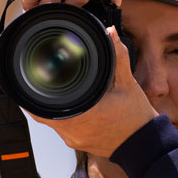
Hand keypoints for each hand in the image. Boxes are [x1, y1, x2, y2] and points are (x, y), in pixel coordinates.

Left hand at [29, 27, 157, 155]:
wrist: (145, 144)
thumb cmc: (137, 117)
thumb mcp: (128, 84)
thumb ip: (118, 57)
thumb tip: (111, 33)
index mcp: (84, 115)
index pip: (45, 105)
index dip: (34, 91)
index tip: (32, 77)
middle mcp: (74, 131)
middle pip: (43, 113)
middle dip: (41, 95)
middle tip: (40, 79)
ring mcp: (73, 140)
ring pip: (51, 121)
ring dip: (51, 106)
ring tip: (55, 90)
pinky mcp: (76, 144)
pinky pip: (61, 128)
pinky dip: (61, 116)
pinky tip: (68, 104)